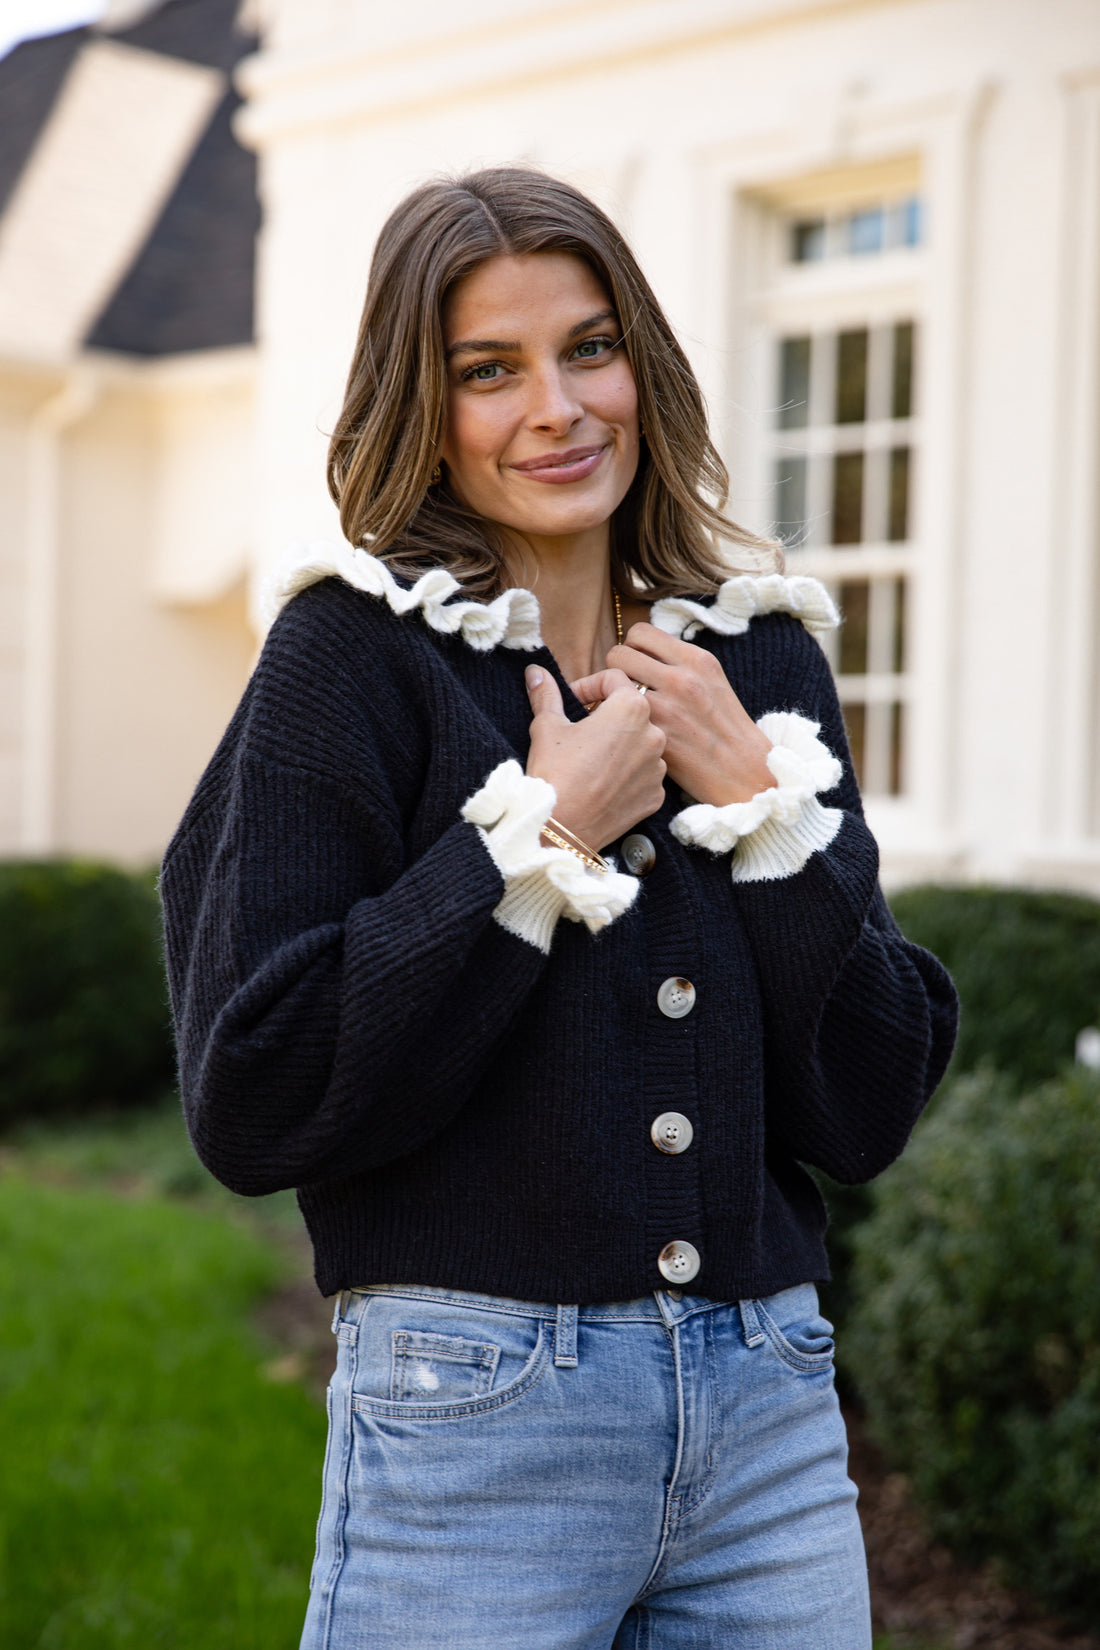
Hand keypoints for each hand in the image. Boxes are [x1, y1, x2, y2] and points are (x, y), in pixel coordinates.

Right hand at [524, 665, 666, 849]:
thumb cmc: (554, 774)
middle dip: (607, 714)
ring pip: (641, 743)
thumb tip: (536, 671)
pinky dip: (628, 773)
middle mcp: (654, 735)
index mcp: (631, 709)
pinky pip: (644, 774)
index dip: (590, 686)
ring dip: (621, 744)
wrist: (560, 829)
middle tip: (582, 729)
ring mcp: (658, 768)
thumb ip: (547, 695)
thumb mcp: (547, 727)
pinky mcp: (656, 795)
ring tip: (592, 758)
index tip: (574, 701)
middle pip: (632, 711)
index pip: (615, 679)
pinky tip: (603, 781)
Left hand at [570, 623, 774, 806]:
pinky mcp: (656, 735)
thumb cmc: (726, 729)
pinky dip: (616, 721)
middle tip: (623, 687)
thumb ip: (680, 664)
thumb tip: (644, 654)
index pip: (640, 632)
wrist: (745, 772)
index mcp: (696, 659)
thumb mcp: (712, 682)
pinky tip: (626, 731)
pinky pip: (619, 717)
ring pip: (614, 685)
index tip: (635, 663)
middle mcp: (681, 678)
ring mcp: (667, 707)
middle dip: (615, 670)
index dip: (631, 647)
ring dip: (612, 696)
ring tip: (622, 709)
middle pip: (619, 654)